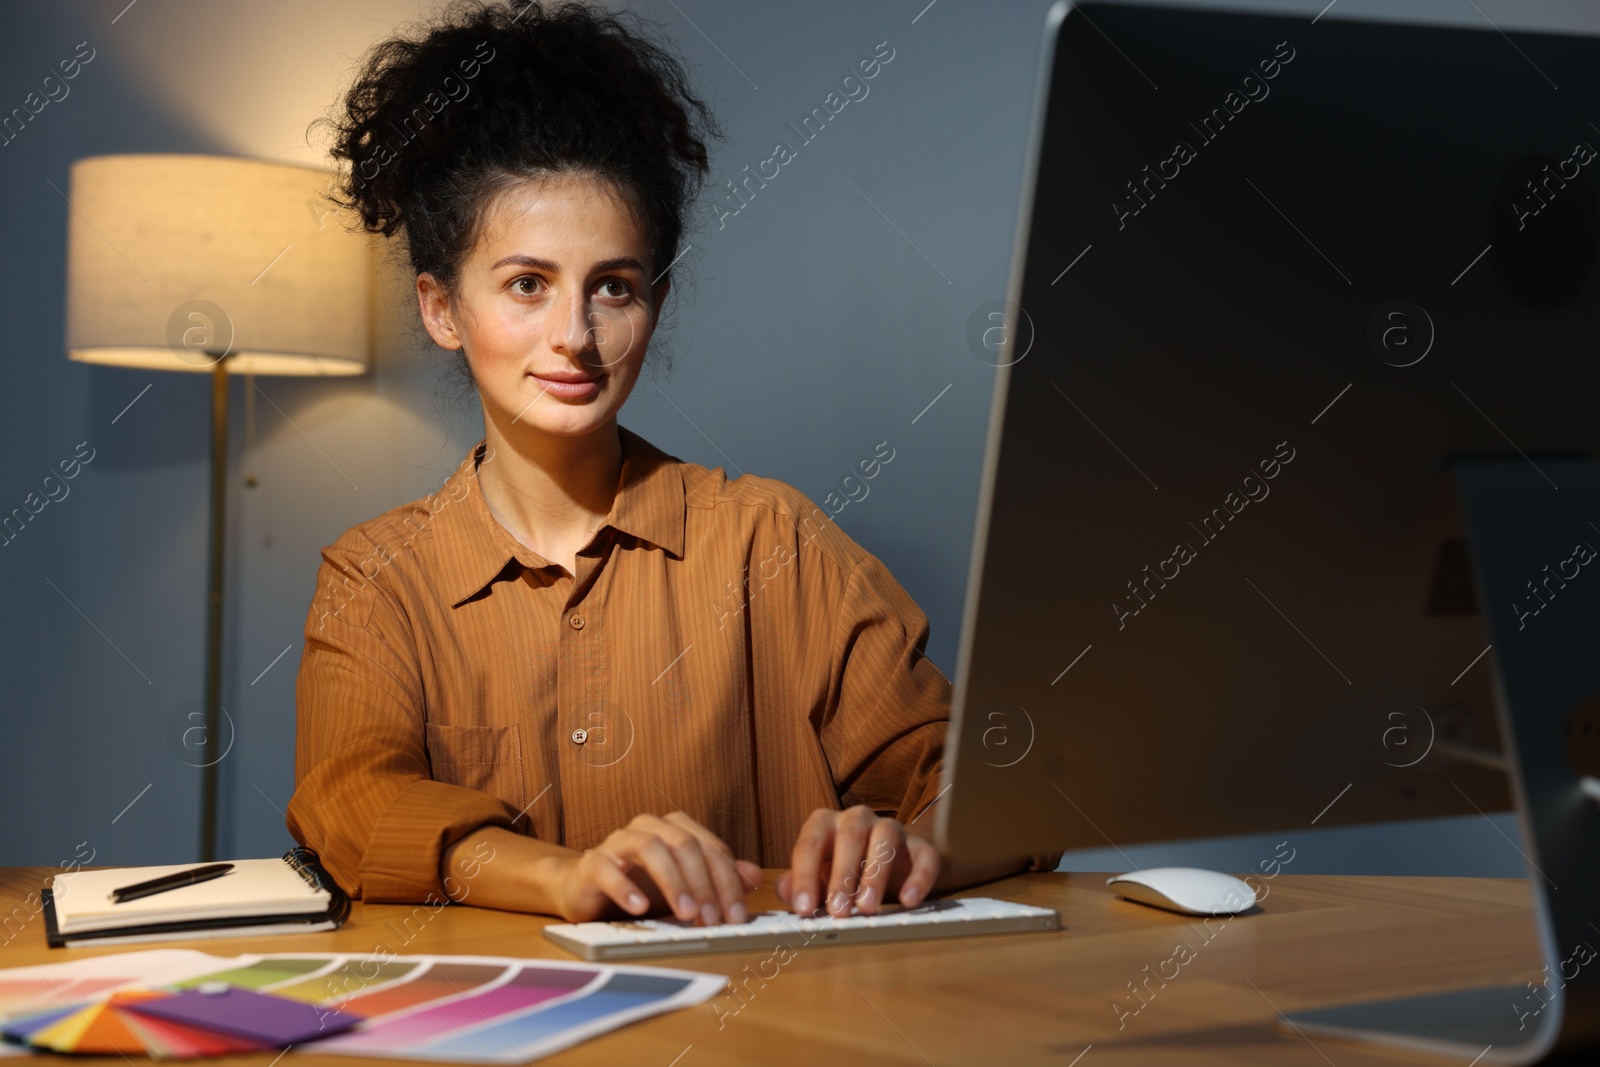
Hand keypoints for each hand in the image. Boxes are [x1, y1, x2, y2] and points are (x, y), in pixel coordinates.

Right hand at [554, 811, 760, 924]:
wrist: (586, 890)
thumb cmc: (640, 886)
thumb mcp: (685, 887)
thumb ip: (718, 879)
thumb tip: (754, 876)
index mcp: (675, 829)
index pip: (711, 848)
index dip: (728, 882)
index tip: (736, 916)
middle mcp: (648, 827)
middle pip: (684, 844)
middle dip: (703, 883)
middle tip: (712, 919)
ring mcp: (618, 842)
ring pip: (650, 847)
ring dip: (672, 881)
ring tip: (685, 914)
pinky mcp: (592, 862)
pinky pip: (608, 868)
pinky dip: (626, 887)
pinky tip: (640, 908)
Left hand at [777, 805, 940, 917]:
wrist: (895, 870)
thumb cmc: (846, 874)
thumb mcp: (820, 880)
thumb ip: (800, 884)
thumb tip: (786, 889)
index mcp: (827, 824)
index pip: (810, 843)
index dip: (805, 876)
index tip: (804, 908)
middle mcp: (858, 819)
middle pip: (849, 837)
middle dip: (841, 876)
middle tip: (837, 911)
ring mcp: (892, 829)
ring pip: (885, 839)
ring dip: (875, 875)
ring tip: (868, 908)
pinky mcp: (921, 847)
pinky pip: (924, 857)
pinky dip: (918, 878)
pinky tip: (909, 901)